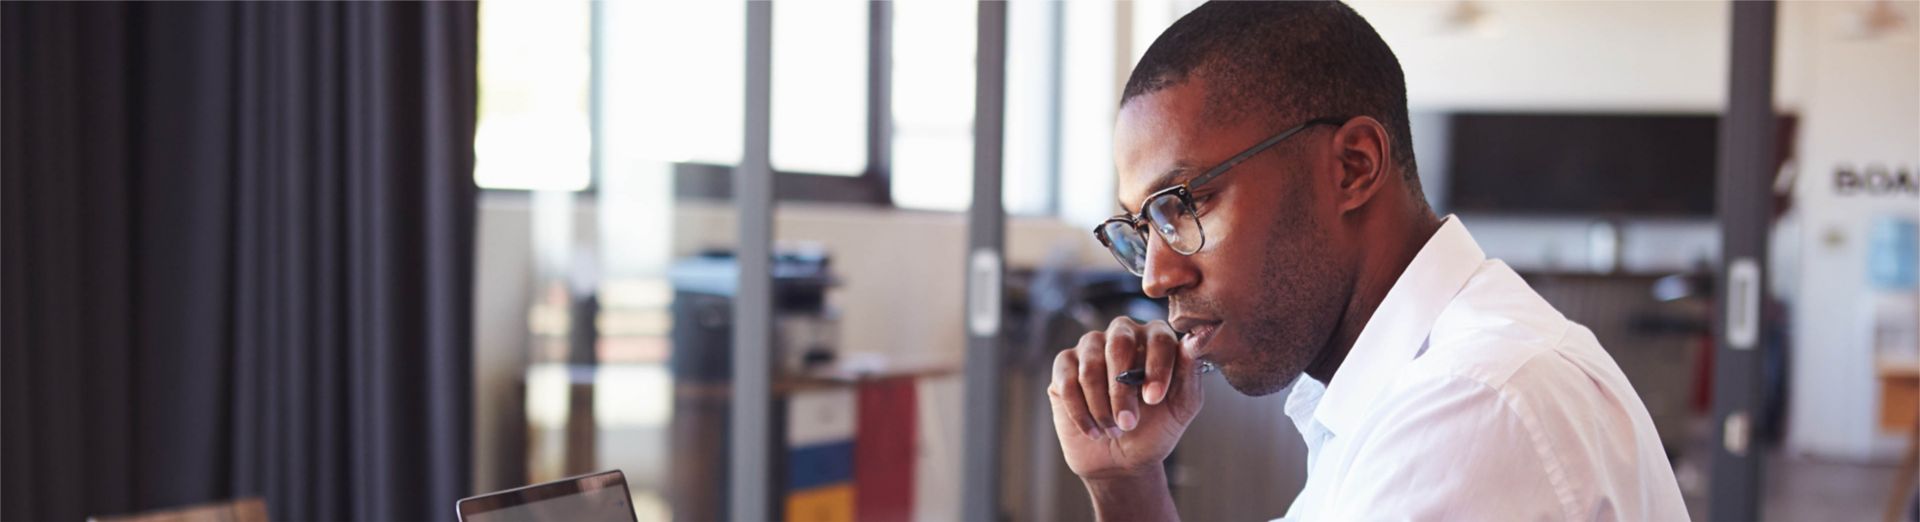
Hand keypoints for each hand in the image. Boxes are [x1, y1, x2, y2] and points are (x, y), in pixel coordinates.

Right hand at [1047, 317, 1204, 480]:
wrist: (1121, 459)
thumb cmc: (1155, 429)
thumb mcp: (1182, 406)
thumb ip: (1191, 370)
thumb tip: (1202, 333)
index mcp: (1155, 338)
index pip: (1158, 338)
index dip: (1156, 368)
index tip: (1154, 400)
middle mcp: (1122, 334)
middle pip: (1119, 344)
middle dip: (1122, 390)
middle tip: (1129, 423)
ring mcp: (1091, 348)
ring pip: (1091, 365)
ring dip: (1102, 406)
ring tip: (1113, 430)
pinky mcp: (1064, 365)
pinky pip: (1067, 381)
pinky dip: (1080, 411)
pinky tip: (1093, 430)